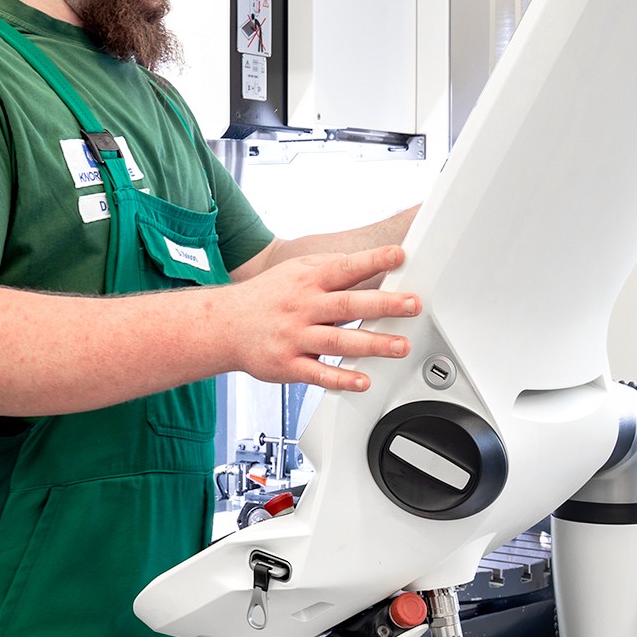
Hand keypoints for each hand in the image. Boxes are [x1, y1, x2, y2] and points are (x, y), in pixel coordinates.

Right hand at [220, 246, 419, 390]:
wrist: (223, 326)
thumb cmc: (265, 298)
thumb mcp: (292, 271)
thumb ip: (326, 267)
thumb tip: (363, 262)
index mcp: (307, 281)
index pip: (344, 268)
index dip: (373, 260)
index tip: (399, 256)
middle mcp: (303, 307)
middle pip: (347, 305)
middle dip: (383, 305)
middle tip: (412, 305)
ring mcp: (295, 337)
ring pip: (338, 341)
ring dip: (372, 345)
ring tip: (400, 346)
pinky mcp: (288, 365)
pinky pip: (318, 374)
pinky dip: (341, 378)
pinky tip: (363, 381)